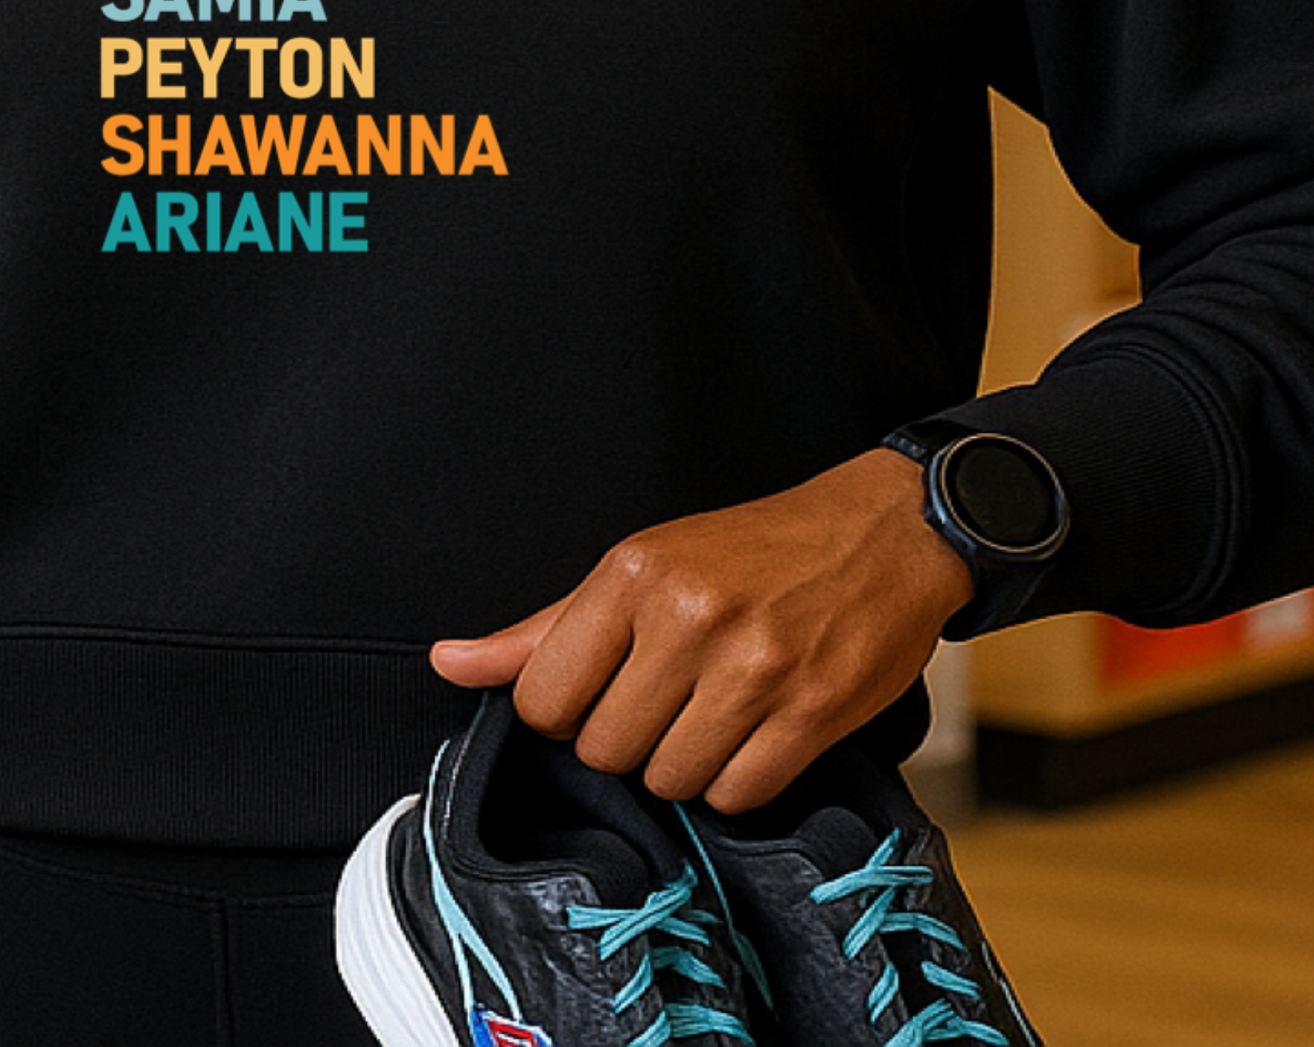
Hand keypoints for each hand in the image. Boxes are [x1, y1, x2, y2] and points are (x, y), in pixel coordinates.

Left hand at [428, 449, 974, 812]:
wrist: (883, 534)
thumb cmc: (749, 552)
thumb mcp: (640, 566)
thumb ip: (542, 630)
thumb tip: (446, 663)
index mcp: (633, 573)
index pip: (543, 699)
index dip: (564, 712)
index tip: (601, 689)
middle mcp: (688, 616)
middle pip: (603, 748)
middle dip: (627, 738)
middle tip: (668, 696)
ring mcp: (753, 668)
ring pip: (667, 781)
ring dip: (682, 764)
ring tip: (713, 711)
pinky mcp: (810, 715)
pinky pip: (735, 796)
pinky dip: (737, 781)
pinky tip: (754, 731)